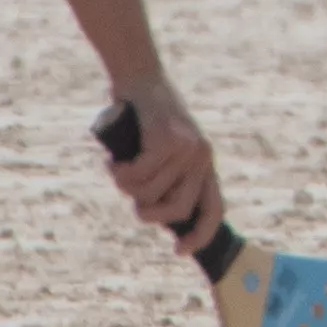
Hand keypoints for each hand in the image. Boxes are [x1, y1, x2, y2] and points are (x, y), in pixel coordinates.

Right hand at [96, 80, 223, 240]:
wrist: (139, 75)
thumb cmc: (142, 117)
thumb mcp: (160, 150)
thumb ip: (164, 178)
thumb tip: (153, 211)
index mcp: (205, 163)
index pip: (215, 209)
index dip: (200, 235)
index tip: (179, 251)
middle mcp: (202, 157)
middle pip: (175, 210)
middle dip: (147, 212)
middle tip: (130, 197)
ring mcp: (187, 148)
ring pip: (149, 192)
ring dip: (126, 187)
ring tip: (116, 170)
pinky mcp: (167, 139)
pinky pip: (138, 174)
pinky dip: (119, 173)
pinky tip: (112, 162)